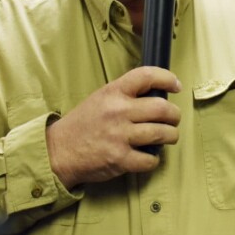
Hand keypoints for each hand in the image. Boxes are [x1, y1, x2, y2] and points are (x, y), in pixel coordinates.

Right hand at [45, 67, 181, 188]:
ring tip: (167, 136)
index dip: (167, 78)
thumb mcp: (101, 98)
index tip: (176, 86)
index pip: (147, 76)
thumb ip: (126, 94)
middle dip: (175, 115)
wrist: (58, 151)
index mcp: (113, 92)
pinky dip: (154, 159)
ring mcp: (119, 136)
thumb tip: (158, 93)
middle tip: (173, 119)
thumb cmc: (82, 124)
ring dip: (171, 136)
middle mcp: (118, 112)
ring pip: (163, 133)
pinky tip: (149, 155)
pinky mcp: (120, 159)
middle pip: (163, 108)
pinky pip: (151, 159)